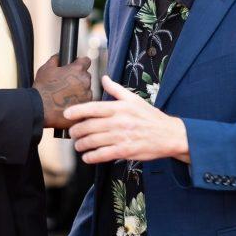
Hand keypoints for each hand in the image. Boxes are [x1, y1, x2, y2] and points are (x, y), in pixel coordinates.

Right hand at [33, 54, 91, 130]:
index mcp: (77, 69)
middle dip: (78, 79)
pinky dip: (79, 101)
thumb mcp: (46, 68)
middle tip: (67, 84)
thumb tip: (60, 56)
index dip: (80, 63)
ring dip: (80, 91)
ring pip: (86, 89)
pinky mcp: (86, 106)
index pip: (86, 61)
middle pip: (86, 76)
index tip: (76, 68)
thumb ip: (56, 59)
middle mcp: (85, 80)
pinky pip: (85, 101)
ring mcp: (87, 94)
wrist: (40, 109)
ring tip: (66, 96)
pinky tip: (68, 103)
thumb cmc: (42, 88)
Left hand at [64, 75, 189, 163]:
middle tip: (72, 133)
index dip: (77, 111)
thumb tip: (103, 78)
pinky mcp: (125, 151)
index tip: (67, 114)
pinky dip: (92, 157)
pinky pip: (103, 154)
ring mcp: (121, 137)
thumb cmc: (151, 117)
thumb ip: (116, 89)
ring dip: (81, 144)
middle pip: (89, 126)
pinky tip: (87, 157)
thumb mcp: (134, 99)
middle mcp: (119, 121)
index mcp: (119, 108)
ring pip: (93, 141)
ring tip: (78, 145)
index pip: (93, 108)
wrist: (169, 134)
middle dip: (76, 131)